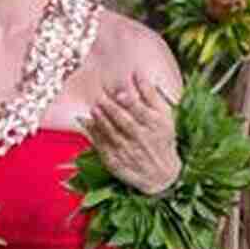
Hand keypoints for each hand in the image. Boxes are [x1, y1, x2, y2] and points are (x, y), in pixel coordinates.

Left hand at [81, 73, 181, 195]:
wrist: (162, 175)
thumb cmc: (163, 139)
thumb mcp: (164, 116)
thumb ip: (150, 94)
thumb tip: (137, 73)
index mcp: (155, 125)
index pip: (141, 112)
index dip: (131, 103)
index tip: (121, 94)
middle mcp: (142, 139)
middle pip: (125, 123)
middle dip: (112, 110)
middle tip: (100, 98)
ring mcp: (128, 152)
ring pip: (113, 135)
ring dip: (102, 121)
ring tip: (94, 109)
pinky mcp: (116, 162)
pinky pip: (102, 147)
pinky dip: (93, 135)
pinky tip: (85, 122)